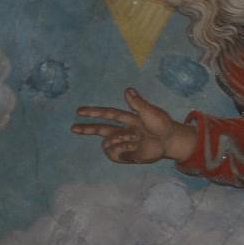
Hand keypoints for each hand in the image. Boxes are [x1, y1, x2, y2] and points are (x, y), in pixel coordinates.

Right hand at [71, 88, 194, 163]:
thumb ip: (137, 103)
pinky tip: (132, 148)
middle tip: (73, 128)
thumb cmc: (162, 124)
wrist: (170, 140)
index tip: (79, 111)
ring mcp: (125, 143)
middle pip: (101, 129)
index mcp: (128, 118)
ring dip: (118, 140)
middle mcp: (124, 130)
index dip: (94, 112)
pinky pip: (114, 154)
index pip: (108, 114)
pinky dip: (121, 150)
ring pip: (108, 143)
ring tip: (134, 140)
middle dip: (87, 128)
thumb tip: (127, 89)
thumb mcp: (150, 111)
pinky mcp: (127, 155)